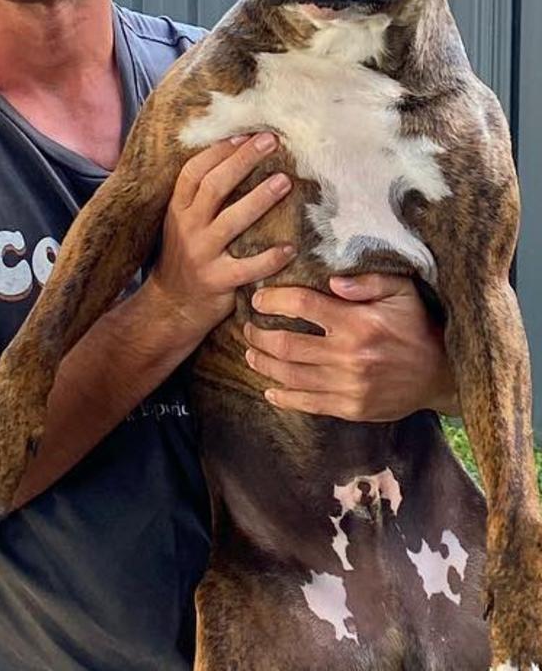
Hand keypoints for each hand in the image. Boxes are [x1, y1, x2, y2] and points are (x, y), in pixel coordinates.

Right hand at [146, 133, 294, 347]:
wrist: (172, 305)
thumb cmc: (187, 254)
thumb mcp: (183, 221)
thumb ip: (202, 196)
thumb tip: (237, 155)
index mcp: (178, 209)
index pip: (194, 172)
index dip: (219, 151)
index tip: (245, 134)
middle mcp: (187, 227)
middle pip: (214, 187)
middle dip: (243, 161)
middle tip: (271, 142)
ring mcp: (201, 255)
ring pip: (231, 222)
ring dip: (259, 199)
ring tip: (284, 181)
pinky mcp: (218, 281)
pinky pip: (247, 268)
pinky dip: (269, 258)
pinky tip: (290, 247)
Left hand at [243, 273, 457, 420]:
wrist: (440, 374)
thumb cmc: (416, 326)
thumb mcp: (402, 291)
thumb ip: (368, 280)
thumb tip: (331, 279)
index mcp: (357, 322)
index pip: (301, 305)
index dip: (272, 300)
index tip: (258, 299)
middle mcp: (348, 355)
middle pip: (286, 345)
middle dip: (258, 335)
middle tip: (247, 328)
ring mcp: (348, 386)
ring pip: (290, 376)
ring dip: (263, 364)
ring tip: (251, 353)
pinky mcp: (350, 409)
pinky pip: (308, 404)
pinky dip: (284, 397)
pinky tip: (270, 389)